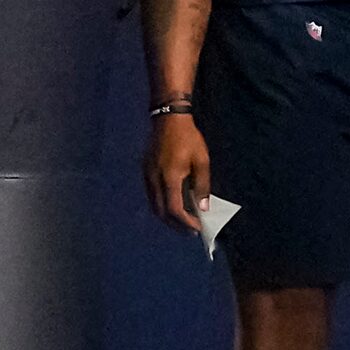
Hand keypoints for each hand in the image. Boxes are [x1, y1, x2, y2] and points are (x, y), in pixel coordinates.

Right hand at [144, 113, 209, 232]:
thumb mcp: (202, 161)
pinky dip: (162, 205)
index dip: (185, 222)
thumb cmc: (188, 138)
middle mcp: (155, 179)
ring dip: (168, 217)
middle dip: (176, 225)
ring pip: (154, 206)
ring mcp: (147, 176)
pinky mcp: (146, 172)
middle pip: (161, 212)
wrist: (168, 118)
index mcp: (169, 177)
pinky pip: (152, 196)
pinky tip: (174, 205)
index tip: (197, 228)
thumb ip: (202, 186)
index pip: (174, 209)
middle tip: (191, 231)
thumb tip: (203, 208)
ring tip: (184, 221)